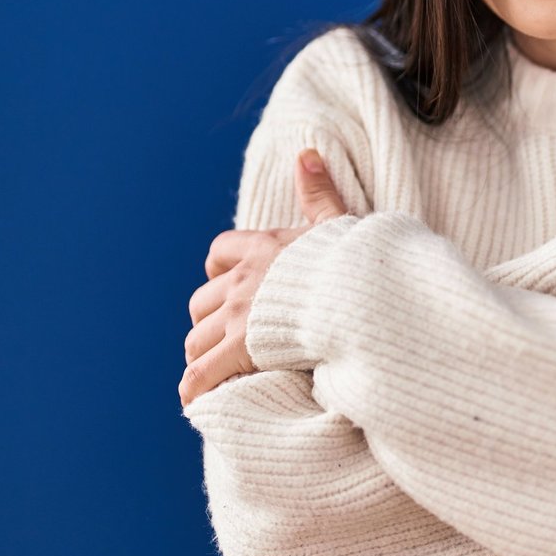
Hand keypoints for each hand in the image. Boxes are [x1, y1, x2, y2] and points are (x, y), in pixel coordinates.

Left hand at [178, 148, 349, 407]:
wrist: (362, 295)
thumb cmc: (357, 264)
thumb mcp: (338, 224)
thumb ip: (319, 192)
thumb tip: (307, 154)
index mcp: (265, 248)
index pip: (219, 253)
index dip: (221, 272)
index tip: (231, 286)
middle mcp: (245, 280)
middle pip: (202, 302)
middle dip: (209, 321)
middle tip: (225, 339)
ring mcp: (241, 315)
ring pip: (197, 338)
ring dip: (203, 356)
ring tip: (214, 372)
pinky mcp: (242, 348)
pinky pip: (203, 372)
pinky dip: (195, 388)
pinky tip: (193, 401)